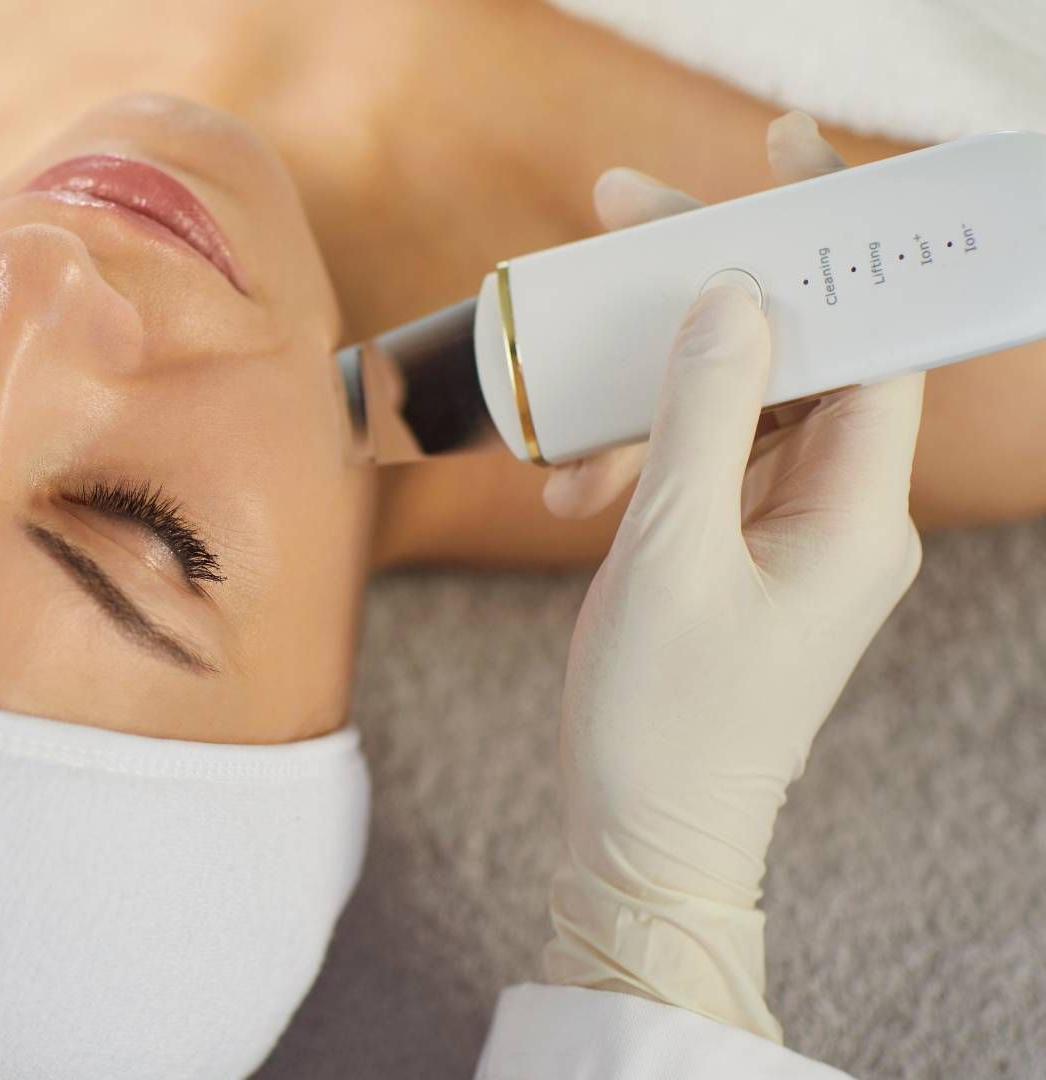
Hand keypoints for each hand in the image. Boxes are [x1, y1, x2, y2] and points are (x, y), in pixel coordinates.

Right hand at [543, 284, 923, 1040]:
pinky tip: (574, 489)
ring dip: (648, 400)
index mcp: (857, 514)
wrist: (644, 843)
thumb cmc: (662, 719)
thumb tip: (730, 297)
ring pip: (736, 413)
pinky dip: (638, 461)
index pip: (868, 343)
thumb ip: (699, 414)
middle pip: (795, 362)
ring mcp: (794, 537)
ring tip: (565, 425)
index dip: (826, 248)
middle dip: (709, 301)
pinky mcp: (744, 558)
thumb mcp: (668, 551)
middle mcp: (844, 515)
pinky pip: (703, 468)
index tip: (770, 167)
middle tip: (623, 229)